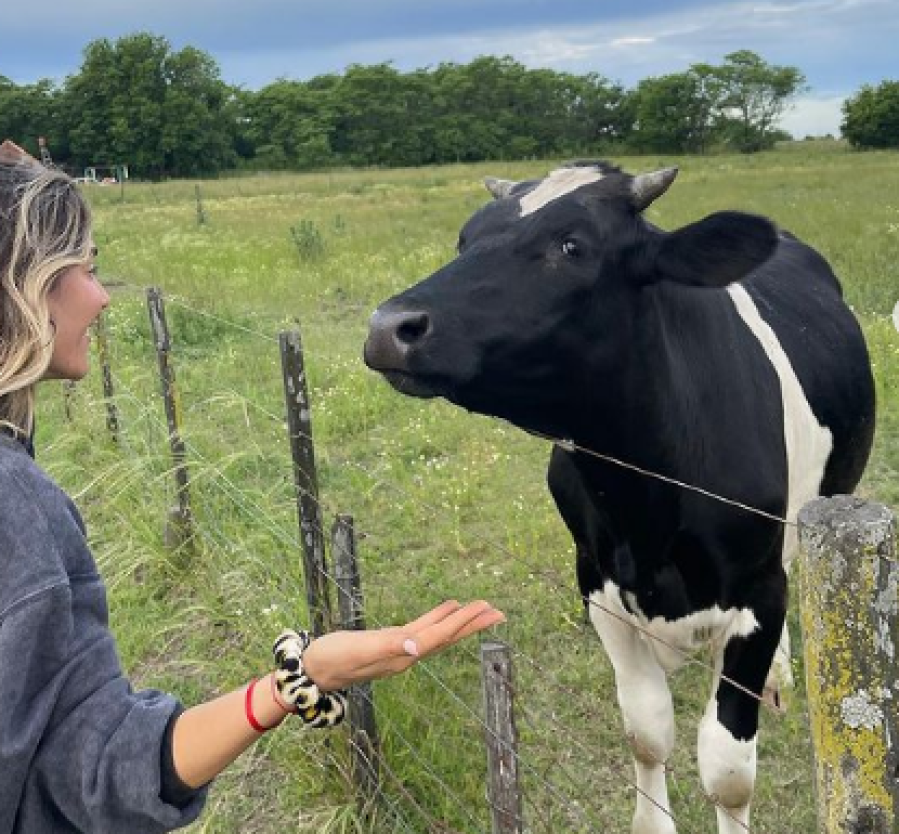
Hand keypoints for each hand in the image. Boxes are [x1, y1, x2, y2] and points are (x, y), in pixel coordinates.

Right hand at [300, 600, 504, 690]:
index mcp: (404, 655)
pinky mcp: (390, 642)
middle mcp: (407, 654)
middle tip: (499, 612)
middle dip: (473, 624)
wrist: (312, 669)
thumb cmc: (331, 658)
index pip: (440, 636)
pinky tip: (446, 609)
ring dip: (459, 621)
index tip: (487, 610)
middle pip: (447, 637)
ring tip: (481, 608)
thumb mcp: (358, 650)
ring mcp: (400, 649)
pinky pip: (422, 628)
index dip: (464, 623)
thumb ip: (387, 647)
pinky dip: (437, 618)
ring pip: (438, 633)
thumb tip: (417, 648)